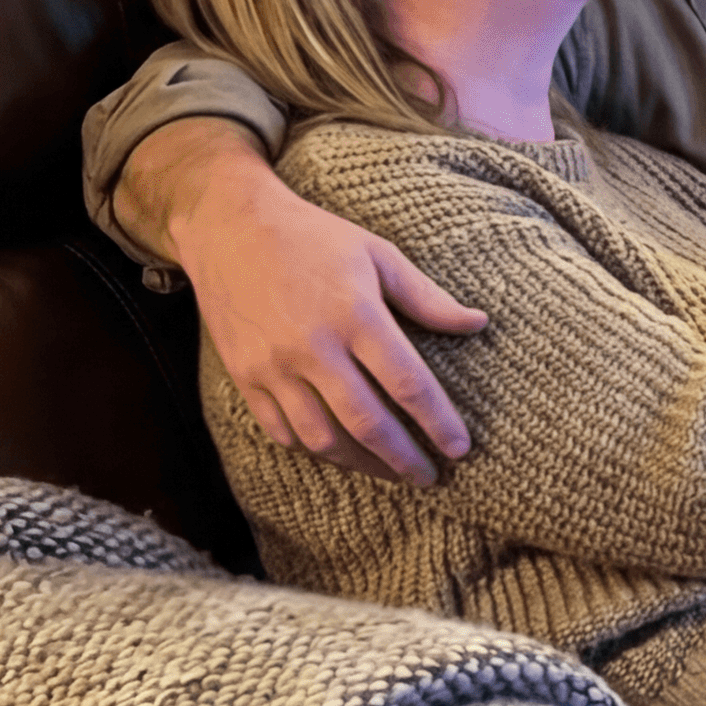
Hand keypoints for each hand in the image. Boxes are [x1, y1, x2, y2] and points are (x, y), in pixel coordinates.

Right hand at [135, 120, 486, 484]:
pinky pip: (282, 431)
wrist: (229, 227)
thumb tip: (477, 324)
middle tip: (429, 477)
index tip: (459, 449)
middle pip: (367, 423)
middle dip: (403, 460)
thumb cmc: (313, 237)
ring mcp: (274, 366)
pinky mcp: (245, 376)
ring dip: (361, 464)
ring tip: (388, 472)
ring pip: (322, 438)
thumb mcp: (377, 254)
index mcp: (355, 314)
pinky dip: (313, 449)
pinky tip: (338, 452)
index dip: (438, 422)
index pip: (407, 384)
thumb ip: (427, 298)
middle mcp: (313, 347)